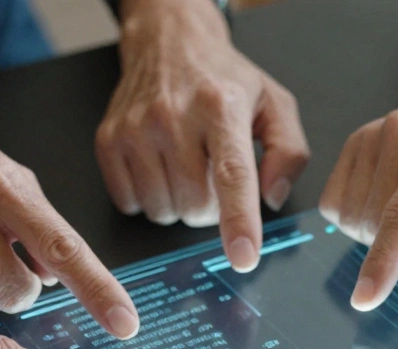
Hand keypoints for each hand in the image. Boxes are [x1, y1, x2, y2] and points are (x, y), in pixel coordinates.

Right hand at [97, 0, 308, 270]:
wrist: (169, 42)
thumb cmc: (224, 79)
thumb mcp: (274, 104)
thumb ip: (288, 154)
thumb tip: (271, 199)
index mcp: (222, 107)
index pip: (232, 174)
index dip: (239, 221)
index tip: (244, 257)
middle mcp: (174, 116)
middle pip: (196, 207)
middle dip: (212, 208)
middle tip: (213, 175)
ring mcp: (136, 129)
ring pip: (163, 212)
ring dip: (180, 204)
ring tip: (186, 167)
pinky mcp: (109, 140)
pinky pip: (130, 204)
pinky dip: (149, 198)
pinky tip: (159, 167)